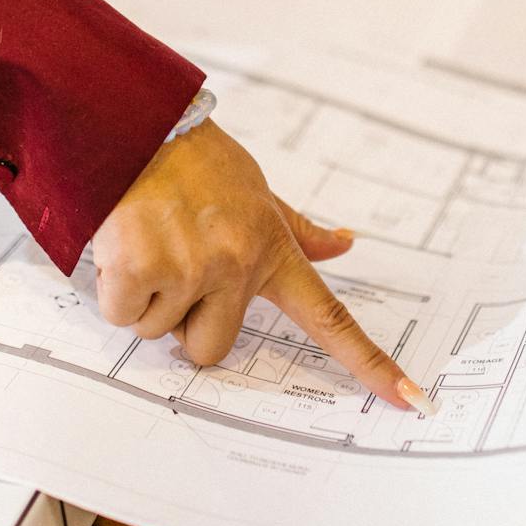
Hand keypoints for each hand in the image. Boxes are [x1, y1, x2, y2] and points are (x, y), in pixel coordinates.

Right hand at [90, 121, 432, 411]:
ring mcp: (192, 270)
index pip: (330, 317)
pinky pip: (124, 315)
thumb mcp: (257, 191)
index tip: (410, 399)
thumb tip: (344, 241)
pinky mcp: (142, 272)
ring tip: (149, 241)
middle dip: (185, 320)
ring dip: (146, 297)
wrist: (137, 126)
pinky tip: (123, 242)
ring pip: (160, 331)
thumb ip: (297, 228)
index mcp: (272, 249)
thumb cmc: (195, 163)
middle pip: (212, 348)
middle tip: (175, 266)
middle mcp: (238, 265)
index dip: (369, 363)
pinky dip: (115, 288)